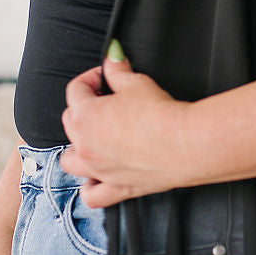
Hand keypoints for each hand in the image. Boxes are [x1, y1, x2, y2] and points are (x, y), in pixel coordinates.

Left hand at [59, 44, 189, 206]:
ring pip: (70, 161)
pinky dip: (90, 188)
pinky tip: (98, 179)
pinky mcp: (116, 188)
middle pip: (71, 122)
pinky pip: (91, 196)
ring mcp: (98, 170)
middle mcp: (85, 146)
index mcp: (85, 117)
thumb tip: (112, 58)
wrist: (185, 144)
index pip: (75, 90)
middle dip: (84, 108)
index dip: (90, 78)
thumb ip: (118, 71)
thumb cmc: (161, 115)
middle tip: (105, 101)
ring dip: (77, 149)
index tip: (104, 76)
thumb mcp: (137, 83)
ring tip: (94, 140)